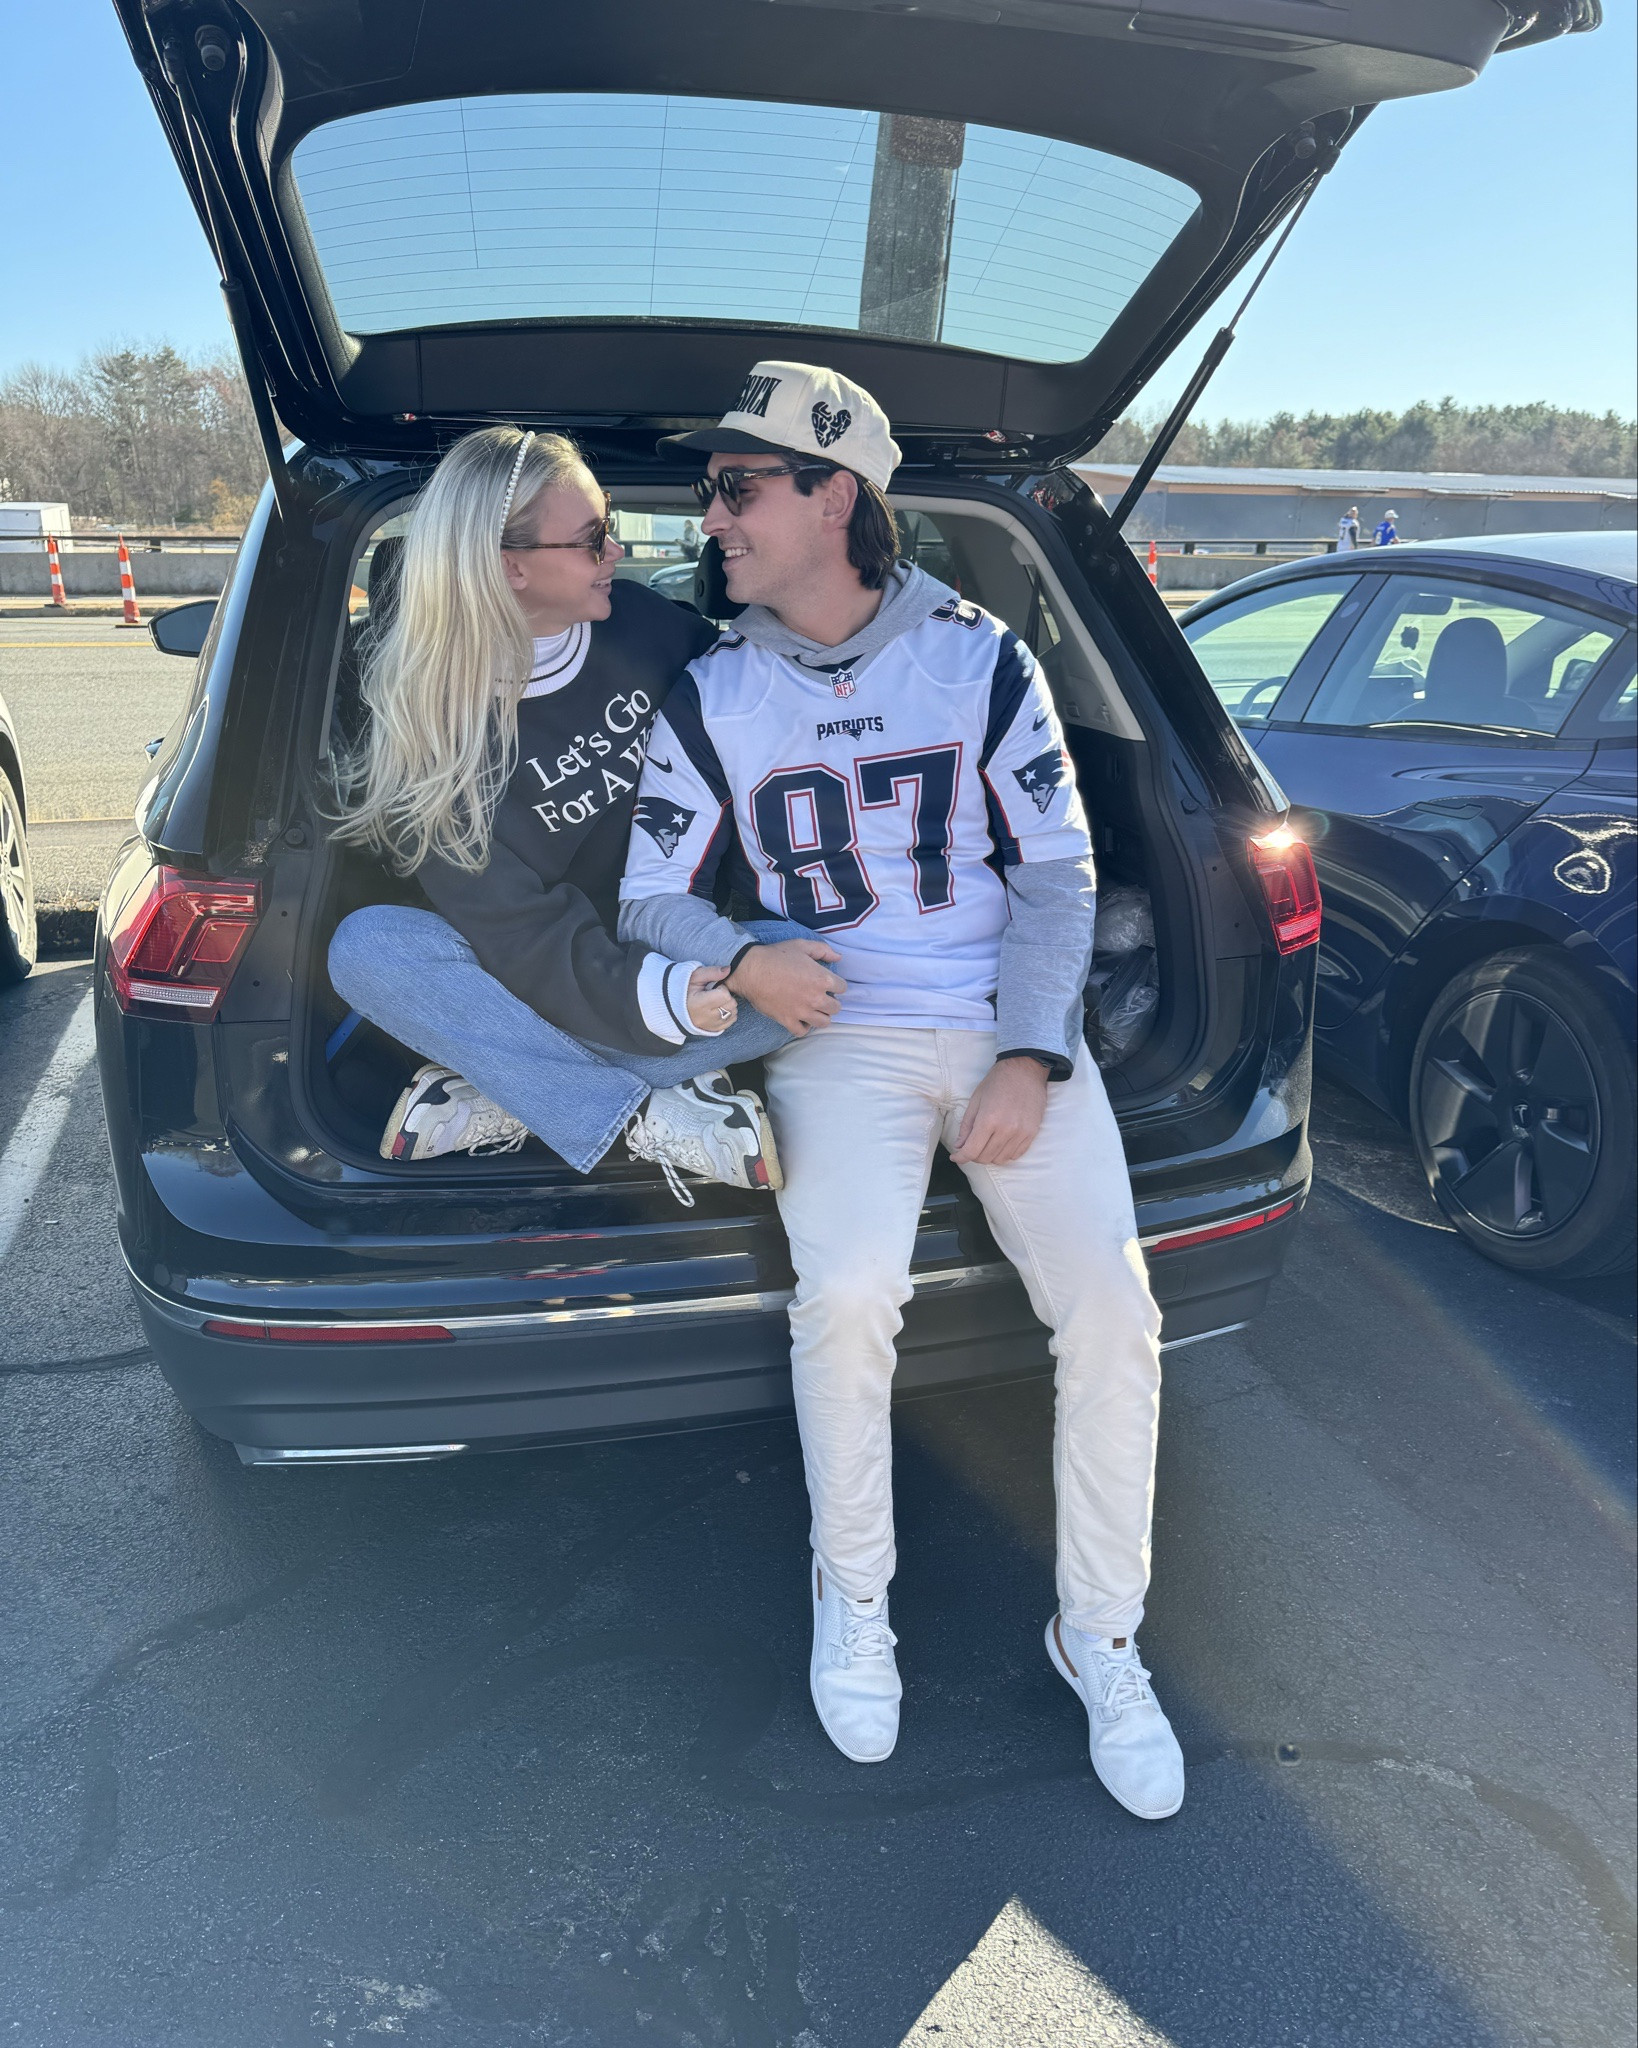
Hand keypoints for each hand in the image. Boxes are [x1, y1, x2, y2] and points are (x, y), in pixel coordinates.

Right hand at [686, 967, 737, 1032]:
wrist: (672, 1005)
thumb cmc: (683, 989)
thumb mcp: (694, 976)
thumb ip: (712, 972)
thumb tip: (728, 969)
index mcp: (698, 1004)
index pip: (724, 995)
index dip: (722, 988)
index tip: (713, 988)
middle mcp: (704, 1018)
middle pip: (730, 1005)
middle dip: (726, 997)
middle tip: (714, 994)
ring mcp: (708, 1026)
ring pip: (732, 1014)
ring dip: (728, 1006)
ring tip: (716, 1001)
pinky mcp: (711, 1030)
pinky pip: (729, 1022)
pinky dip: (728, 1015)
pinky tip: (718, 1009)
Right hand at [727, 938, 845, 1034]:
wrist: (751, 969)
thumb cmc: (776, 955)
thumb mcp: (802, 945)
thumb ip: (823, 950)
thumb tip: (838, 957)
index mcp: (822, 979)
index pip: (843, 988)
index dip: (836, 985)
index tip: (828, 984)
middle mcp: (816, 998)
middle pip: (836, 1008)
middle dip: (831, 1002)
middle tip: (821, 997)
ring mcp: (802, 1012)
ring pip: (824, 1022)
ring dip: (821, 1016)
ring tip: (814, 1010)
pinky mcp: (788, 1020)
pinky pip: (802, 1031)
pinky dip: (804, 1027)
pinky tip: (801, 1019)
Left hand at [949, 1058, 1048, 1166]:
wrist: (1025, 1070)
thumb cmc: (997, 1082)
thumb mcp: (975, 1100)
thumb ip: (966, 1126)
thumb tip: (959, 1146)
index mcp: (988, 1120)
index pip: (971, 1151)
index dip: (961, 1157)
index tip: (956, 1157)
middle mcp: (1006, 1130)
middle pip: (985, 1158)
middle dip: (973, 1155)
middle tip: (971, 1146)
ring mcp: (1021, 1133)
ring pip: (1000, 1159)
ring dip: (990, 1155)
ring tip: (986, 1144)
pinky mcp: (1032, 1133)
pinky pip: (1015, 1155)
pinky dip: (1005, 1154)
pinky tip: (1000, 1143)